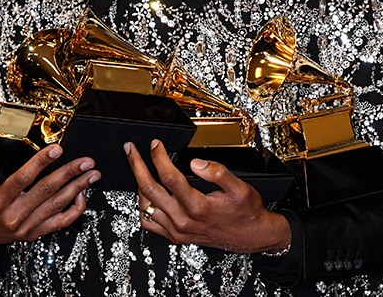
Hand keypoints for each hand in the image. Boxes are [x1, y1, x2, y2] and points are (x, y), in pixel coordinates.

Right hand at [0, 144, 99, 246]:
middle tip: (85, 161)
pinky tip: (82, 194)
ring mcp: (26, 227)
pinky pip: (60, 223)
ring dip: (77, 188)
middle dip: (69, 173)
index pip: (22, 179)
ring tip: (92, 174)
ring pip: (57, 205)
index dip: (40, 162)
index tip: (56, 149)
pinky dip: (74, 209)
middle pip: (46, 191)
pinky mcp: (34, 233)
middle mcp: (14, 215)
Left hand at [125, 140, 290, 253]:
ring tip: (136, 167)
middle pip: (149, 190)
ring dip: (138, 184)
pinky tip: (145, 195)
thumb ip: (218, 172)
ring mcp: (178, 230)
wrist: (252, 237)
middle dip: (137, 165)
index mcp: (198, 206)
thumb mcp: (240, 187)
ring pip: (146, 206)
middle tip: (131, 150)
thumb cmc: (246, 212)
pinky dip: (143, 207)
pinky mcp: (176, 237)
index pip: (169, 176)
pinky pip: (150, 223)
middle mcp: (184, 220)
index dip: (158, 156)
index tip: (155, 144)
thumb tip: (196, 162)